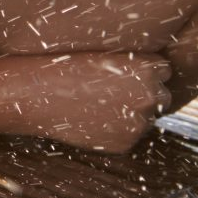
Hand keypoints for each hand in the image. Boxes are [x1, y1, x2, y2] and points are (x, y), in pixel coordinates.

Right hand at [40, 52, 172, 152]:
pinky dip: (115, 129)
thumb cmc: (61, 65)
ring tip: (95, 103)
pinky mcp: (125, 143)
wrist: (33, 95)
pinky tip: (90, 118)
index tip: (124, 70)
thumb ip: (131, 64)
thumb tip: (151, 77)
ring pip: (146, 117)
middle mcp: (150, 96)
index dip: (144, 69)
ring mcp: (139, 122)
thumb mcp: (100, 53)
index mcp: (147, 68)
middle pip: (162, 96)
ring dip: (130, 113)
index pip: (164, 69)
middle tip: (112, 90)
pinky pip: (129, 135)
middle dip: (143, 94)